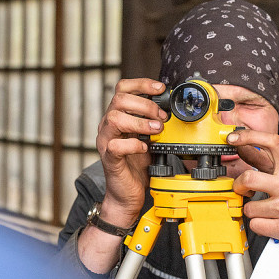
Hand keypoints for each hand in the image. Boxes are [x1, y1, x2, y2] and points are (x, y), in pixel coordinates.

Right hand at [96, 78, 168, 224]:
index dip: (141, 84)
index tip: (160, 88)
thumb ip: (154, 123)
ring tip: (156, 130)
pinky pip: (116, 145)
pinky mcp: (109, 159)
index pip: (122, 89)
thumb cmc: (137, 165)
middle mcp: (108, 126)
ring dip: (140, 121)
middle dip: (145, 104)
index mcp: (117, 117)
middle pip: (118, 99)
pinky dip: (133, 144)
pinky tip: (145, 148)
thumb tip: (172, 110)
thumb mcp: (149, 138)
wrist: (127, 194)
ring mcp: (106, 142)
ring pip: (114, 119)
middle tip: (161, 117)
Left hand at [227, 130, 278, 263]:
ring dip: (252, 211)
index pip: (271, 142)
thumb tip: (243, 147)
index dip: (248, 136)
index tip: (232, 138)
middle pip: (248, 178)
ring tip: (266, 211)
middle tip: (242, 189)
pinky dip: (259, 225)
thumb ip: (268, 162)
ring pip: (249, 207)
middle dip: (238, 185)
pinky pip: (255, 225)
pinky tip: (270, 222)